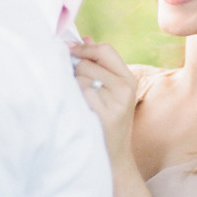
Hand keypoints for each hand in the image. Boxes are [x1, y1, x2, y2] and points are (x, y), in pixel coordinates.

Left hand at [69, 38, 137, 167]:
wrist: (115, 159)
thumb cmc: (108, 121)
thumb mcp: (111, 92)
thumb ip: (99, 65)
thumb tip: (85, 38)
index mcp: (129, 79)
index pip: (105, 50)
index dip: (84, 47)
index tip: (67, 49)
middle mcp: (126, 88)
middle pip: (87, 63)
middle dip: (75, 72)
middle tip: (75, 88)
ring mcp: (116, 102)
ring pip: (80, 79)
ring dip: (72, 89)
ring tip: (78, 104)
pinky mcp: (105, 115)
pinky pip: (79, 95)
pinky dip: (73, 101)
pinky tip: (78, 112)